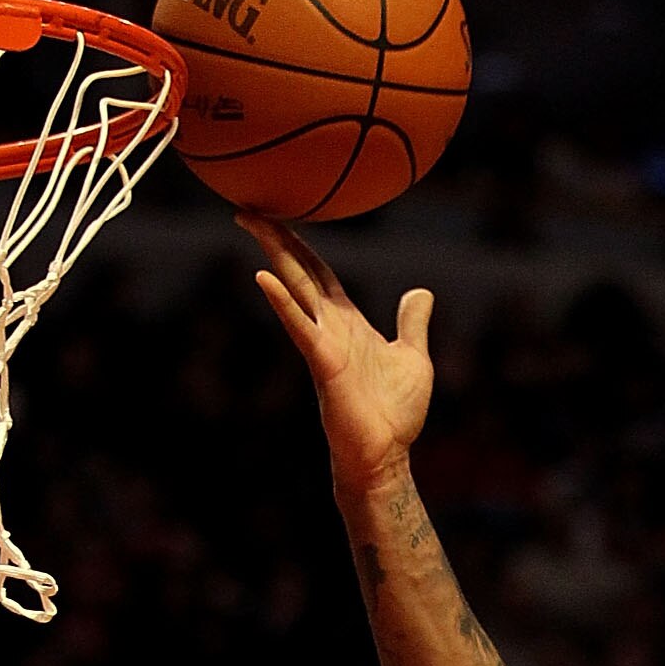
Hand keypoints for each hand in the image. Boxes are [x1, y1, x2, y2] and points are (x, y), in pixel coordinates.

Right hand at [238, 213, 433, 490]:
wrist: (387, 455)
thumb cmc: (396, 414)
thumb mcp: (413, 357)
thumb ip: (412, 323)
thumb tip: (419, 292)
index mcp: (347, 322)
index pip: (317, 272)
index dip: (299, 244)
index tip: (278, 217)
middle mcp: (330, 327)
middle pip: (297, 271)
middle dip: (274, 238)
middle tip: (244, 209)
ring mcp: (323, 342)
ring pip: (294, 287)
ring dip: (272, 253)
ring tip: (249, 222)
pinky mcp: (323, 362)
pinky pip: (299, 326)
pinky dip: (282, 301)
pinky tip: (263, 277)